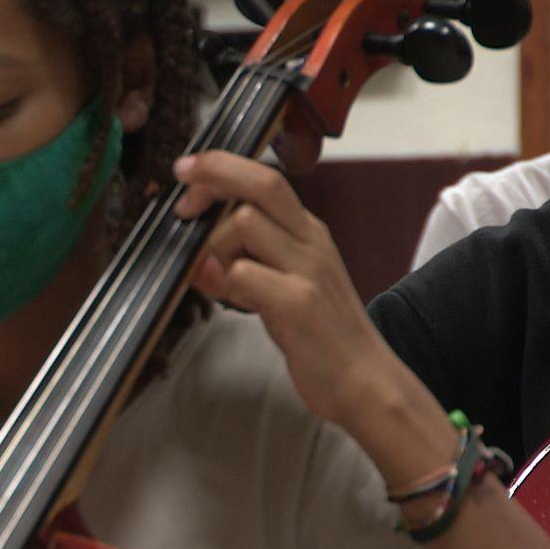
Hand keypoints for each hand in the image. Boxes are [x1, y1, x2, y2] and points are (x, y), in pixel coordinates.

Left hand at [172, 151, 395, 426]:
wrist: (366, 382)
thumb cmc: (320, 335)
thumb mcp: (287, 286)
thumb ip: (247, 264)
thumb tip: (198, 258)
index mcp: (308, 232)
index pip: (266, 177)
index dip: (221, 166)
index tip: (186, 170)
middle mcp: (311, 241)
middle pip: (262, 182)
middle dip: (214, 175)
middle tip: (183, 203)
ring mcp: (308, 270)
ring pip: (244, 223)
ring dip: (213, 246)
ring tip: (216, 281)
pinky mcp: (299, 304)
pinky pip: (243, 273)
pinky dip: (222, 281)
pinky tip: (227, 299)